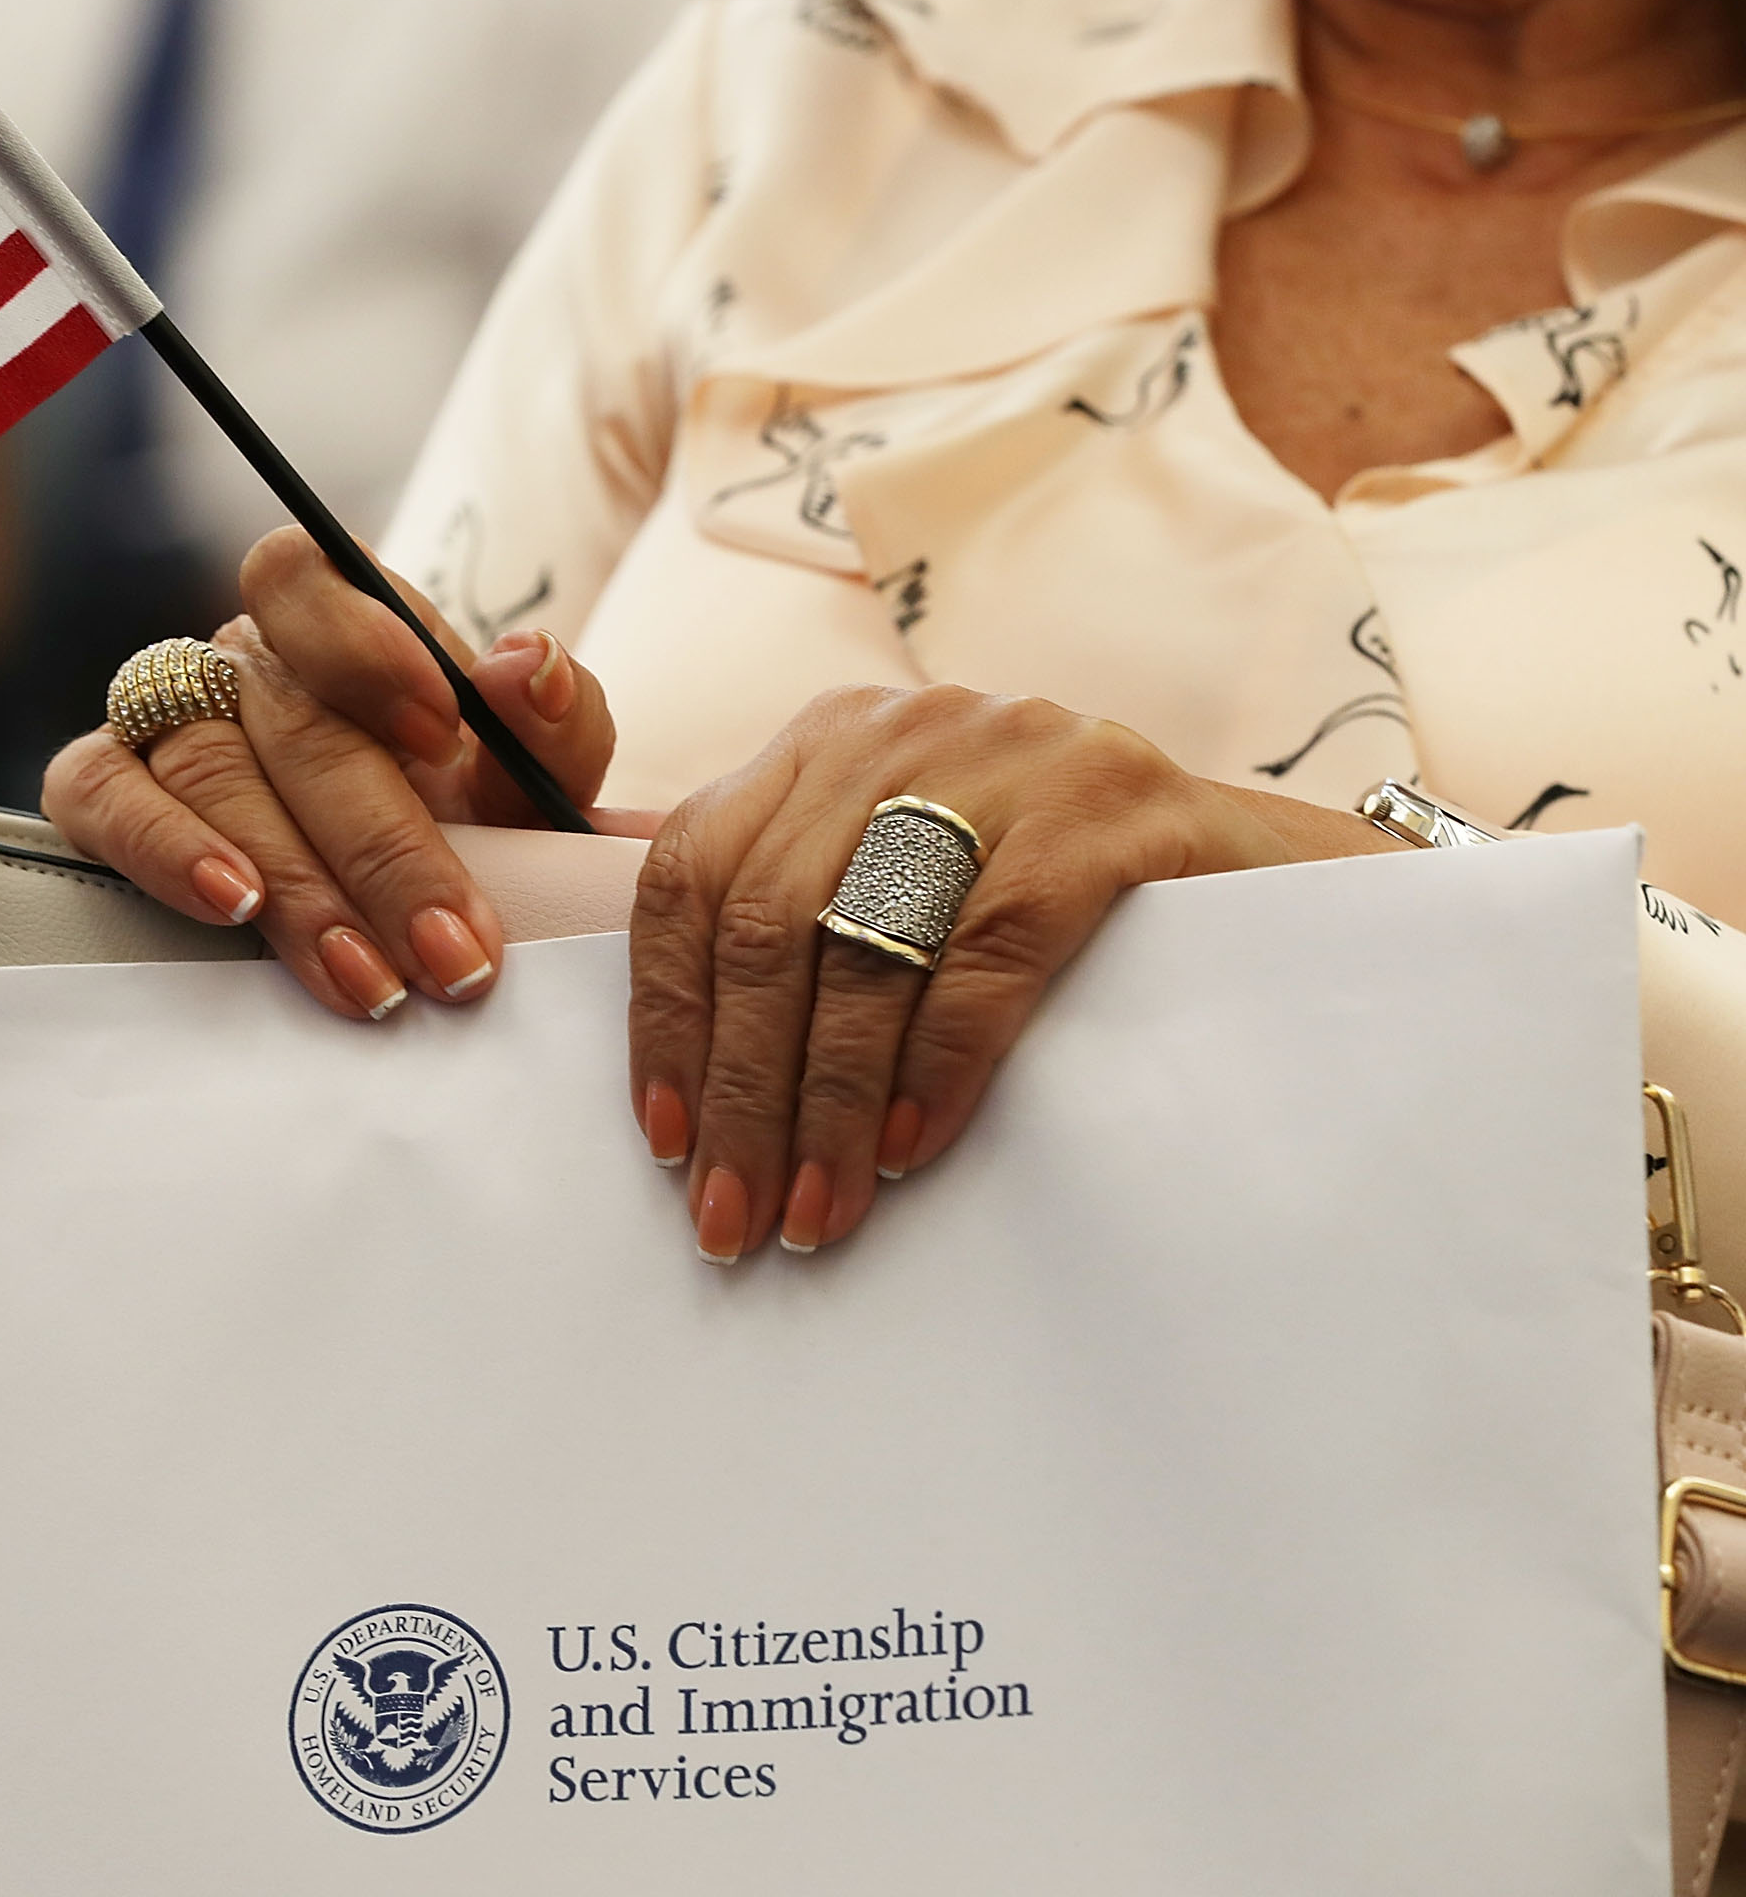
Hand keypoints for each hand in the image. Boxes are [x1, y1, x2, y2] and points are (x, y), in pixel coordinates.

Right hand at [42, 528, 619, 1019]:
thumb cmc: (456, 835)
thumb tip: (526, 664)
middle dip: (386, 849)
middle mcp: (243, 657)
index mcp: (341, 624)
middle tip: (453, 953)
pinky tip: (234, 909)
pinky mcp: (95, 784)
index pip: (323, 578)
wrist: (378, 924)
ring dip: (300, 885)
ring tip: (367, 977)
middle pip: (296, 722)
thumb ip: (553, 725)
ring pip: (214, 773)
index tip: (444, 738)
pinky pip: (104, 796)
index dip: (371, 647)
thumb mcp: (527, 791)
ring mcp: (160, 714)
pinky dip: (167, 850)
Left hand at [629, 684, 1402, 1262]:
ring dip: (827, 1102)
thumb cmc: (1067, 908)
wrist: (1283, 876)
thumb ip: (803, 936)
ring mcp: (1011, 756)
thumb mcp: (913, 890)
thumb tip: (681, 1086)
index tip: (666, 1146)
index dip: (665, 1017)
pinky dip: (940, 1061)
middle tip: (733, 1217)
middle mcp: (902, 730)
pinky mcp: (1111, 806)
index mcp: (826, 745)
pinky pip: (990, 948)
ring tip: (818, 1211)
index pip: (690, 874)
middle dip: (742, 1090)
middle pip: (767, 922)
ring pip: (865, 941)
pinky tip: (914, 1149)